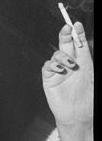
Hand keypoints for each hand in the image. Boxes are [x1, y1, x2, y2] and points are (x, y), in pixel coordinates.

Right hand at [42, 22, 92, 140]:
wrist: (79, 115)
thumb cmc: (89, 99)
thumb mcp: (92, 76)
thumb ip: (87, 59)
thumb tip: (84, 43)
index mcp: (83, 63)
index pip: (80, 45)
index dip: (78, 34)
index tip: (76, 24)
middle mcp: (71, 64)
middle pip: (66, 45)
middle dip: (66, 35)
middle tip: (67, 28)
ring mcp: (59, 71)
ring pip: (56, 54)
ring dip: (62, 55)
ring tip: (70, 64)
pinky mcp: (49, 78)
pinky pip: (48, 66)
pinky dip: (53, 65)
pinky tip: (60, 69)